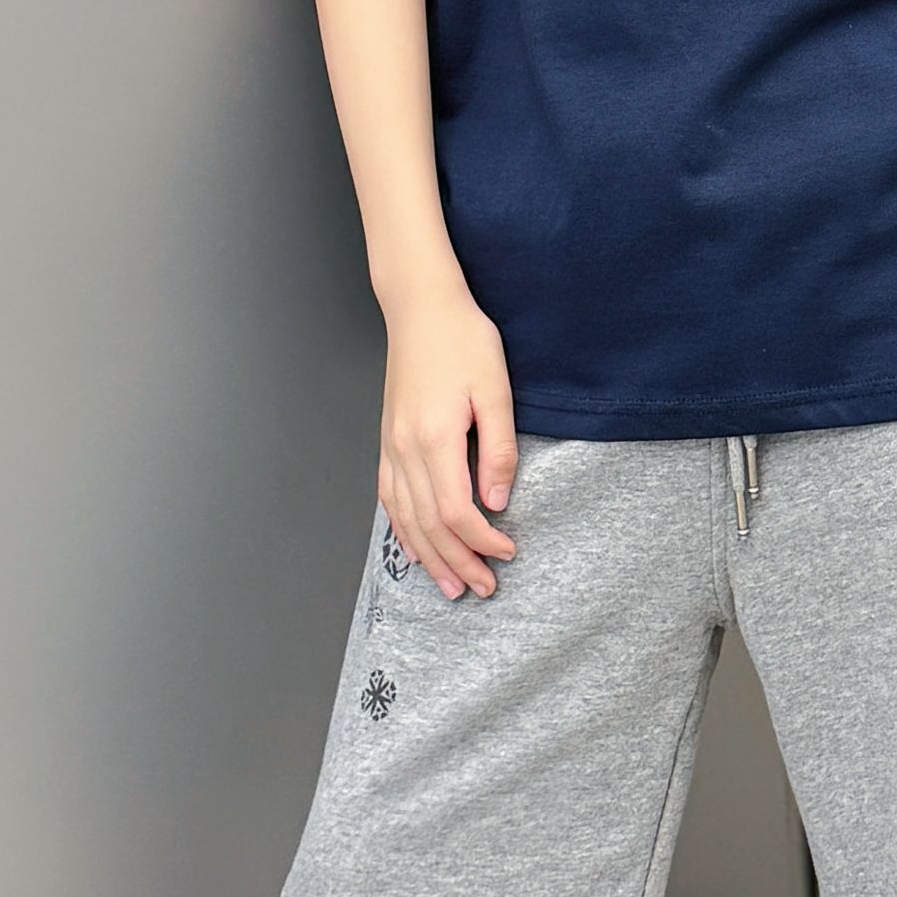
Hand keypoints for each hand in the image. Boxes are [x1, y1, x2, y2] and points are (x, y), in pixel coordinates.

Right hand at [377, 280, 518, 598]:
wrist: (421, 308)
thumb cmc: (463, 340)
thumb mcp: (495, 388)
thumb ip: (498, 448)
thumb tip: (497, 501)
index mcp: (434, 438)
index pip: (455, 510)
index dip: (482, 540)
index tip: (508, 553)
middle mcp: (405, 449)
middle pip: (428, 525)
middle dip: (457, 562)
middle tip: (484, 589)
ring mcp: (391, 446)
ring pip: (405, 518)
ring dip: (429, 556)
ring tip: (452, 585)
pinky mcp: (387, 441)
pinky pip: (390, 498)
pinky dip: (403, 529)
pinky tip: (416, 546)